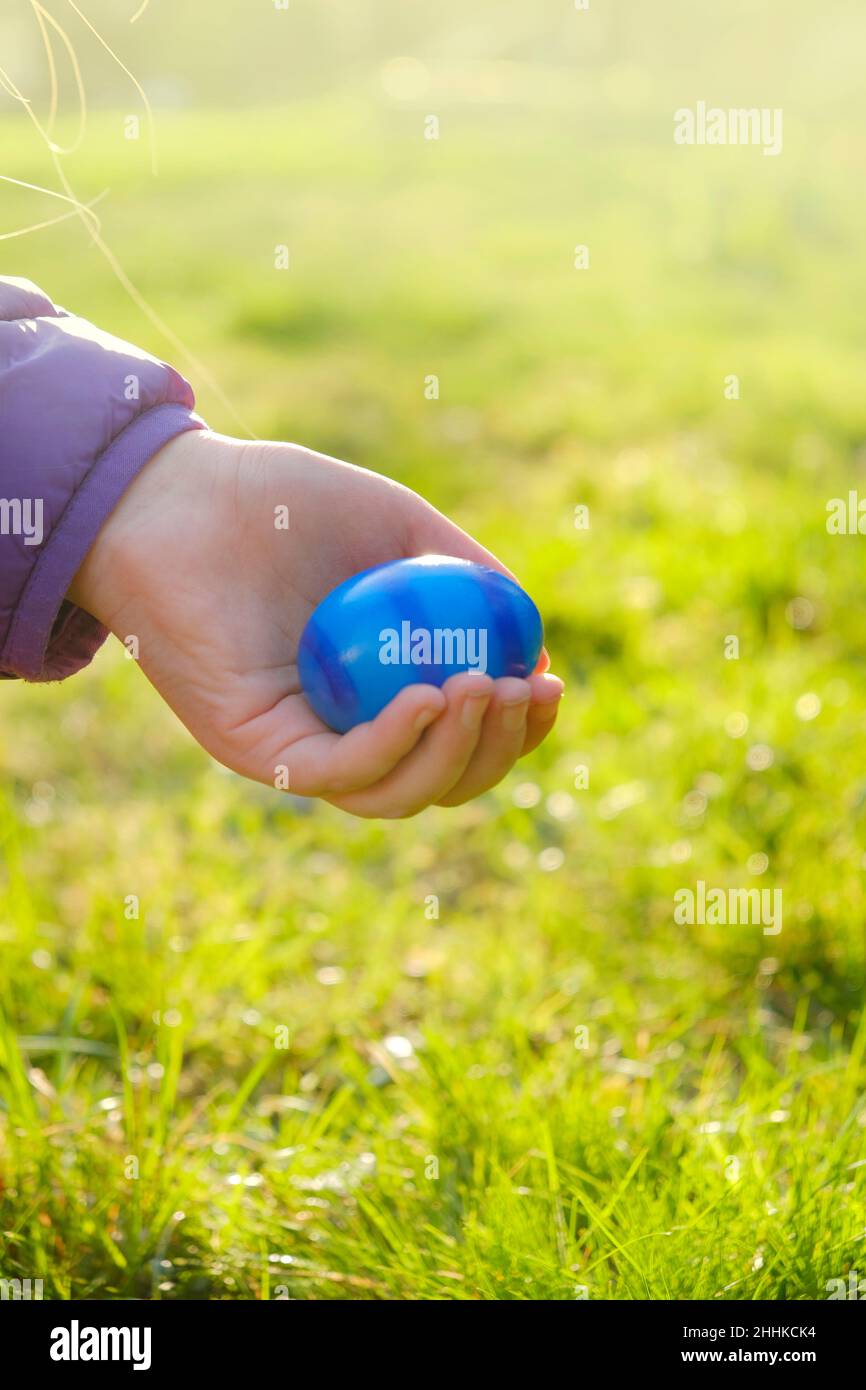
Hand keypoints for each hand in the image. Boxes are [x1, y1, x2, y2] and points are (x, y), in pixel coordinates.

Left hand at [69, 430, 563, 816]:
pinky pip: (339, 774)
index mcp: (378, 694)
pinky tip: (431, 697)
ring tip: (483, 686)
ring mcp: (299, 748)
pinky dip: (396, 746)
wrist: (180, 496)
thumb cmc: (284, 504)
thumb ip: (465, 576)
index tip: (551, 684)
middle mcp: (341, 732)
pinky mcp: (258, 752)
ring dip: (457, 754)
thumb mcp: (399, 528)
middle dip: (498, 750)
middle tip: (524, 691)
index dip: (517, 729)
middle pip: (440, 781)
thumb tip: (533, 637)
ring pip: (396, 795)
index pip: (460, 739)